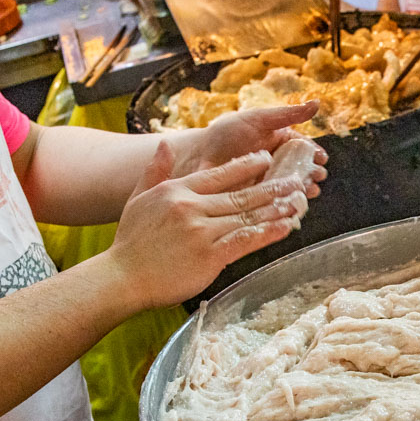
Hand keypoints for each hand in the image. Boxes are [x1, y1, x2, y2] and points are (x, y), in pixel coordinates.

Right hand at [109, 144, 305, 309]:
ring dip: (276, 209)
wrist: (121, 278)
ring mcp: (202, 231)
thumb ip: (155, 170)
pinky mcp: (210, 255)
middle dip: (272, 187)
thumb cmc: (130, 243)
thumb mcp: (138, 199)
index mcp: (178, 190)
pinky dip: (269, 233)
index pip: (219, 172)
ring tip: (298, 203)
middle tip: (296, 181)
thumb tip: (166, 143)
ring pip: (247, 216)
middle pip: (240, 194)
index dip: (247, 165)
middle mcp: (192, 206)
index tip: (267, 158)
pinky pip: (246, 240)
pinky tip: (286, 227)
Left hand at [173, 103, 328, 196]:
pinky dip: (284, 204)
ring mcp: (267, 182)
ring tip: (308, 191)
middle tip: (317, 178)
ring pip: (291, 188)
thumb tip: (317, 103)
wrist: (198, 153)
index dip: (315, 155)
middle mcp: (277, 164)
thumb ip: (288, 114)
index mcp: (280, 143)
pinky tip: (290, 204)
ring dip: (302, 191)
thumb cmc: (226, 132)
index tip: (322, 159)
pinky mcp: (256, 199)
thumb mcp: (259, 118)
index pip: (304, 149)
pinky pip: (274, 203)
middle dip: (312, 175)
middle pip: (302, 171)